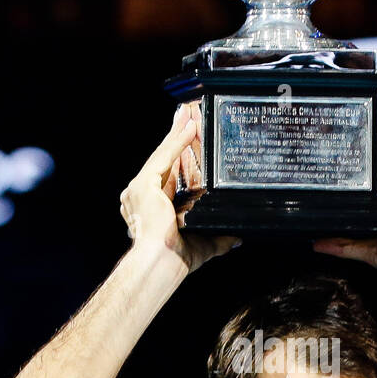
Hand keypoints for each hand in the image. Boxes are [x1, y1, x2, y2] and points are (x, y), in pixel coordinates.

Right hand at [119, 102, 240, 273]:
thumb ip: (219, 239)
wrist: (161, 264)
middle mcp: (141, 196)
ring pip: (163, 155)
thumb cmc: (175, 261)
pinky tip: (188, 127)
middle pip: (164, 160)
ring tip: (189, 113)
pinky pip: (164, 157)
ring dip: (177, 133)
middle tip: (186, 116)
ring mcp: (139, 189)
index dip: (179, 157)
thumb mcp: (204, 245)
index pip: (169, 176)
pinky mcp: (143, 184)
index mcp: (152, 208)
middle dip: (175, 137)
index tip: (188, 141)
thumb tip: (236, 239)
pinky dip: (177, 141)